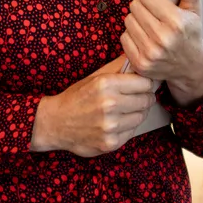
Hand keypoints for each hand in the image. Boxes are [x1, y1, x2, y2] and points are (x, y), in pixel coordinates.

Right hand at [30, 56, 154, 157]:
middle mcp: (109, 104)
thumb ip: (119, 66)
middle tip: (134, 98)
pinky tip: (116, 123)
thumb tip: (140, 60)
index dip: (145, 84)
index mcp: (106, 84)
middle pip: (146, 100)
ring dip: (136, 113)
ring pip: (141, 116)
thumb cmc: (77, 97)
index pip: (145, 83)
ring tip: (123, 110)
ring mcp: (110, 126)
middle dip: (143, 98)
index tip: (141, 86)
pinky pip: (132, 132)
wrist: (55, 123)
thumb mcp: (95, 77)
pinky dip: (128, 127)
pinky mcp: (111, 143)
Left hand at [122, 0, 202, 105]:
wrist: (191, 67)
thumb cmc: (191, 34)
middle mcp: (163, 38)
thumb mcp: (194, 10)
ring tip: (150, 27)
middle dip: (144, 8)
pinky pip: (124, 38)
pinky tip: (145, 39)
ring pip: (128, 21)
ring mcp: (150, 53)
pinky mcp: (140, 63)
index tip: (160, 4)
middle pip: (135, 6)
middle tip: (155, 16)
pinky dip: (132, 36)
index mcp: (176, 22)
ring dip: (137, 21)